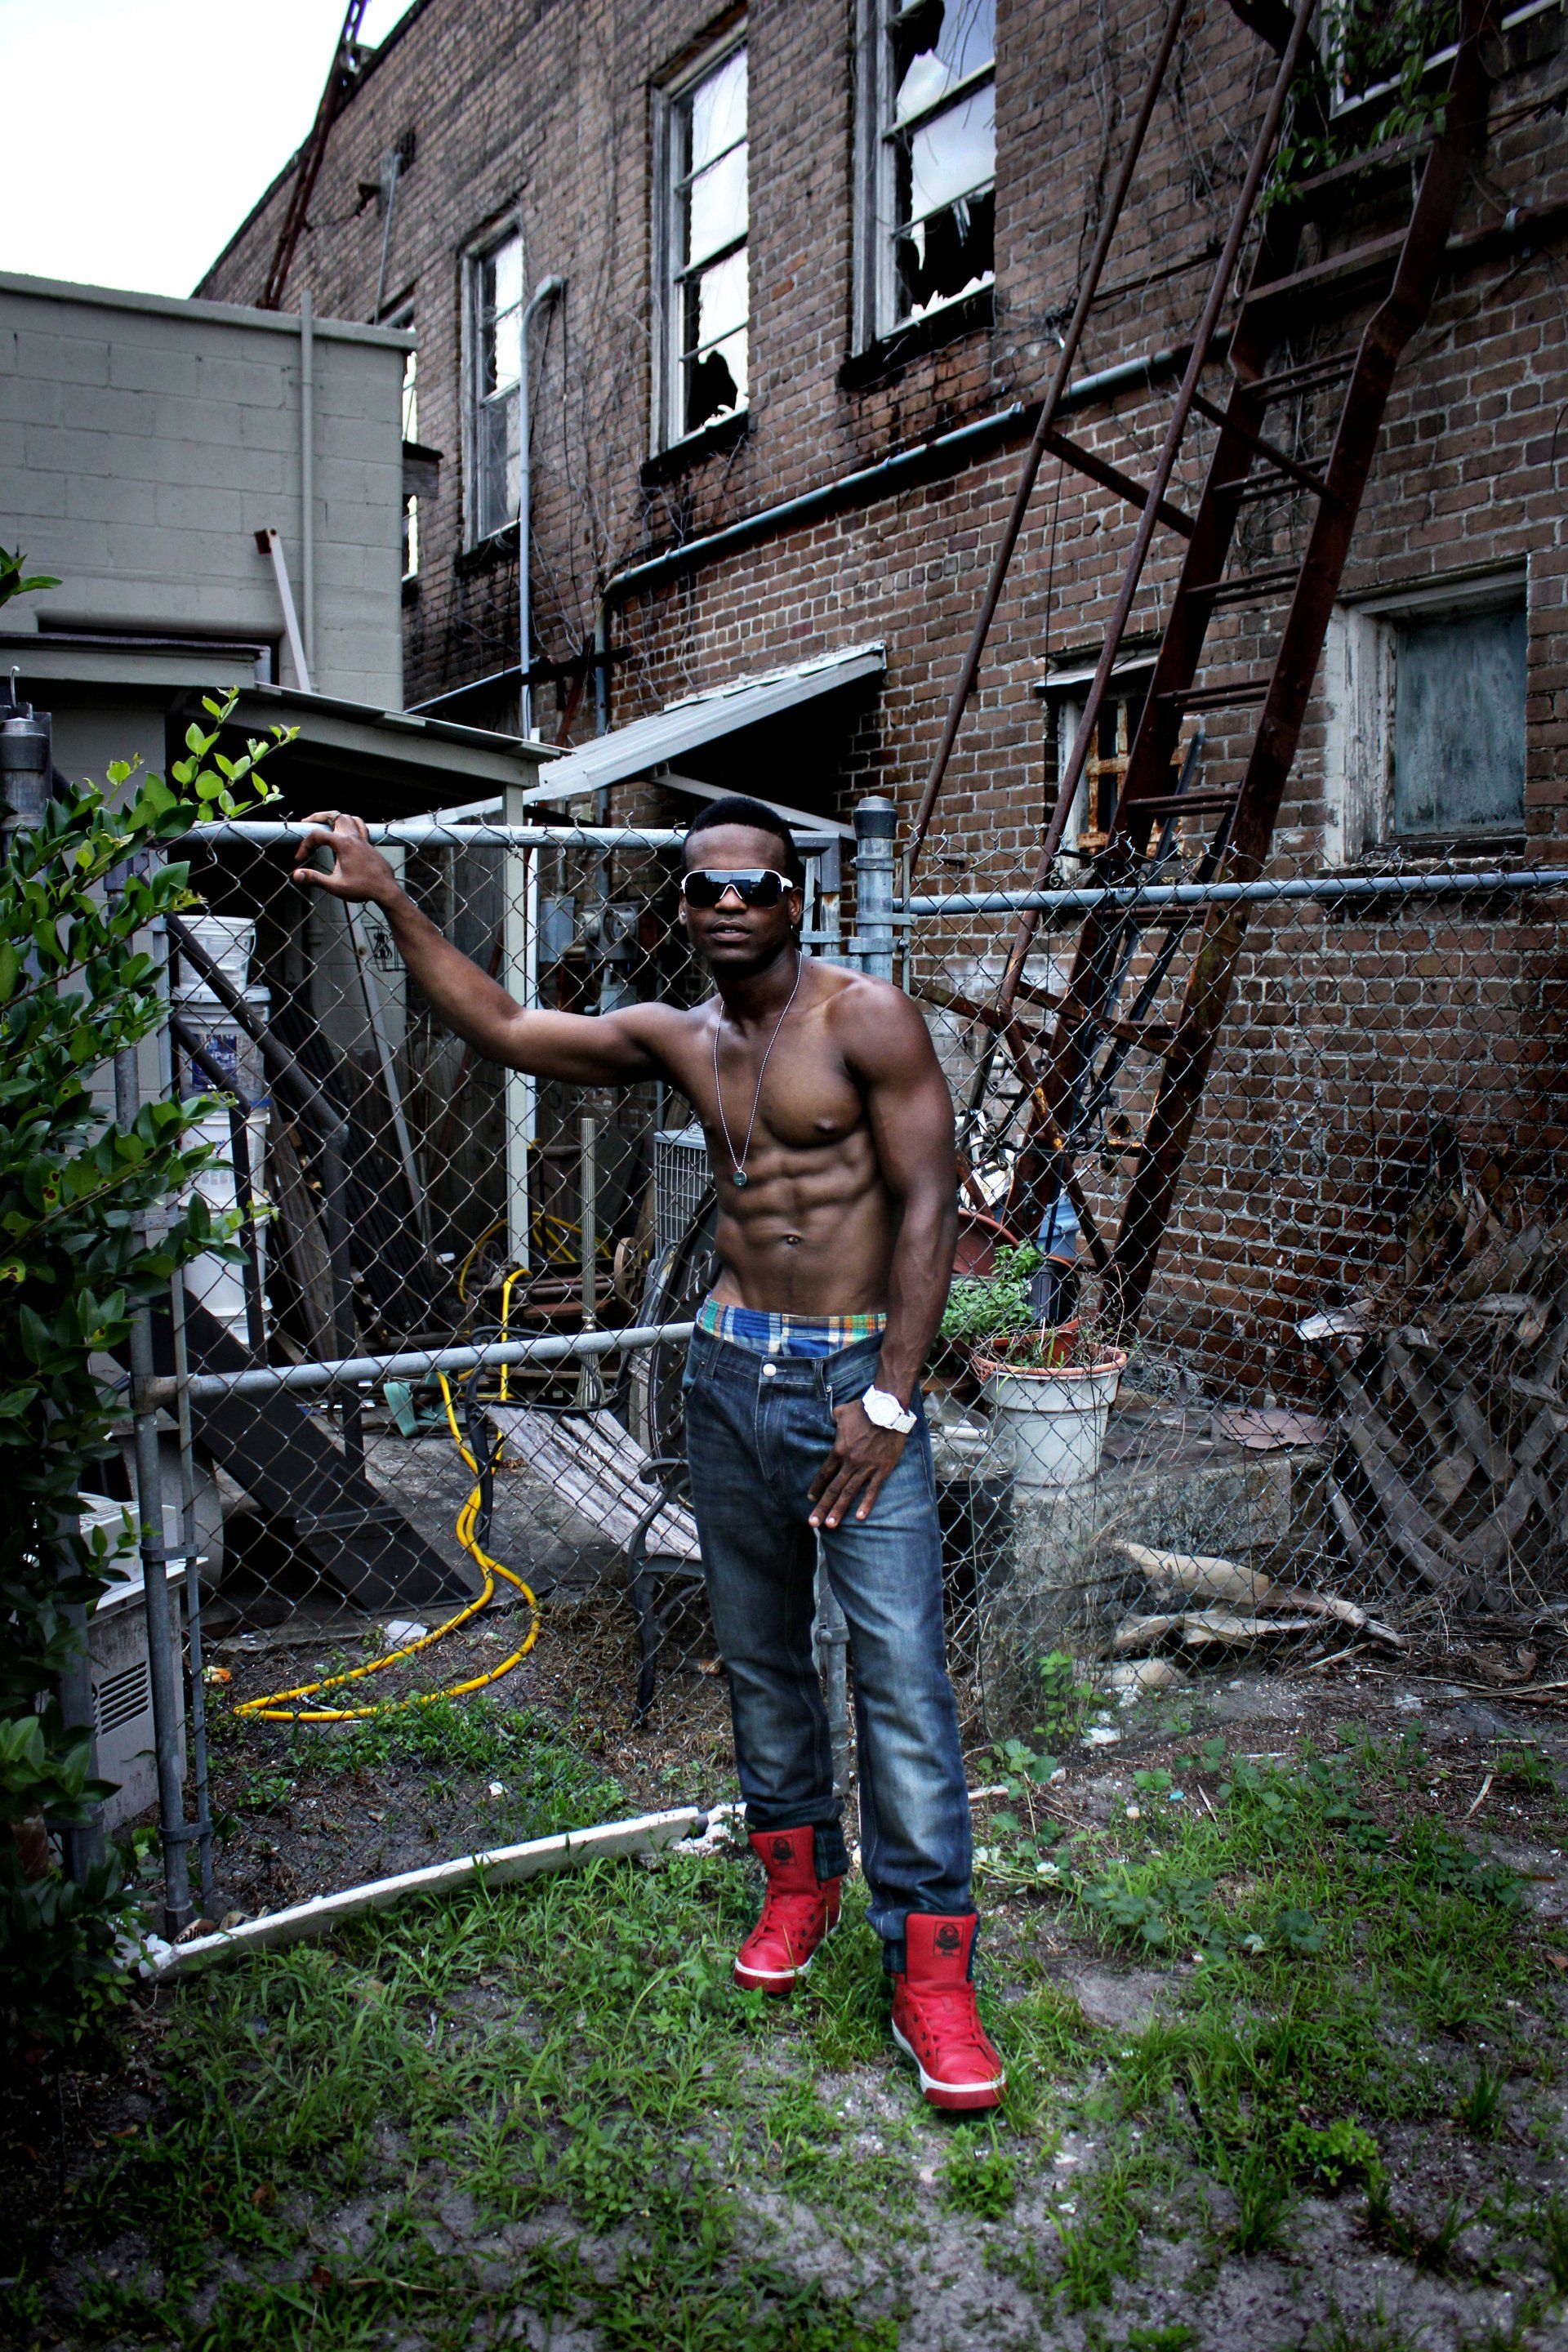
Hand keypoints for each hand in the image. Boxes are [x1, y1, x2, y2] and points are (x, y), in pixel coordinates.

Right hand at [292, 811, 399, 906]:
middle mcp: (353, 837)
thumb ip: (315, 879)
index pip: (317, 835)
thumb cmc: (363, 888)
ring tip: (325, 824)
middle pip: (334, 816)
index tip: (300, 859)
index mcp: (343, 844)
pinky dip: (351, 823)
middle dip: (318, 817)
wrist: (386, 890)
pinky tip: (346, 831)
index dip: (305, 845)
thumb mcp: (335, 886)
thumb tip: (296, 875)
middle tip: (306, 823)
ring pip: (348, 817)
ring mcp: (363, 839)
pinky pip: (360, 825)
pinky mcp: (369, 844)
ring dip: (335, 818)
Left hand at [809, 1399, 905, 1529]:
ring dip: (839, 1510)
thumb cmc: (864, 1409)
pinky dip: (866, 1504)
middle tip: (813, 1523)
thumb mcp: (842, 1412)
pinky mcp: (882, 1470)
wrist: (888, 1410)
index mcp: (839, 1450)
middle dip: (822, 1507)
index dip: (816, 1487)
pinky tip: (860, 1518)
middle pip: (833, 1489)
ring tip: (830, 1525)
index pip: (824, 1473)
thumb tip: (831, 1419)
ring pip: (849, 1493)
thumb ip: (834, 1419)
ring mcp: (866, 1468)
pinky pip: (872, 1490)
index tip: (810, 1499)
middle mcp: (850, 1462)